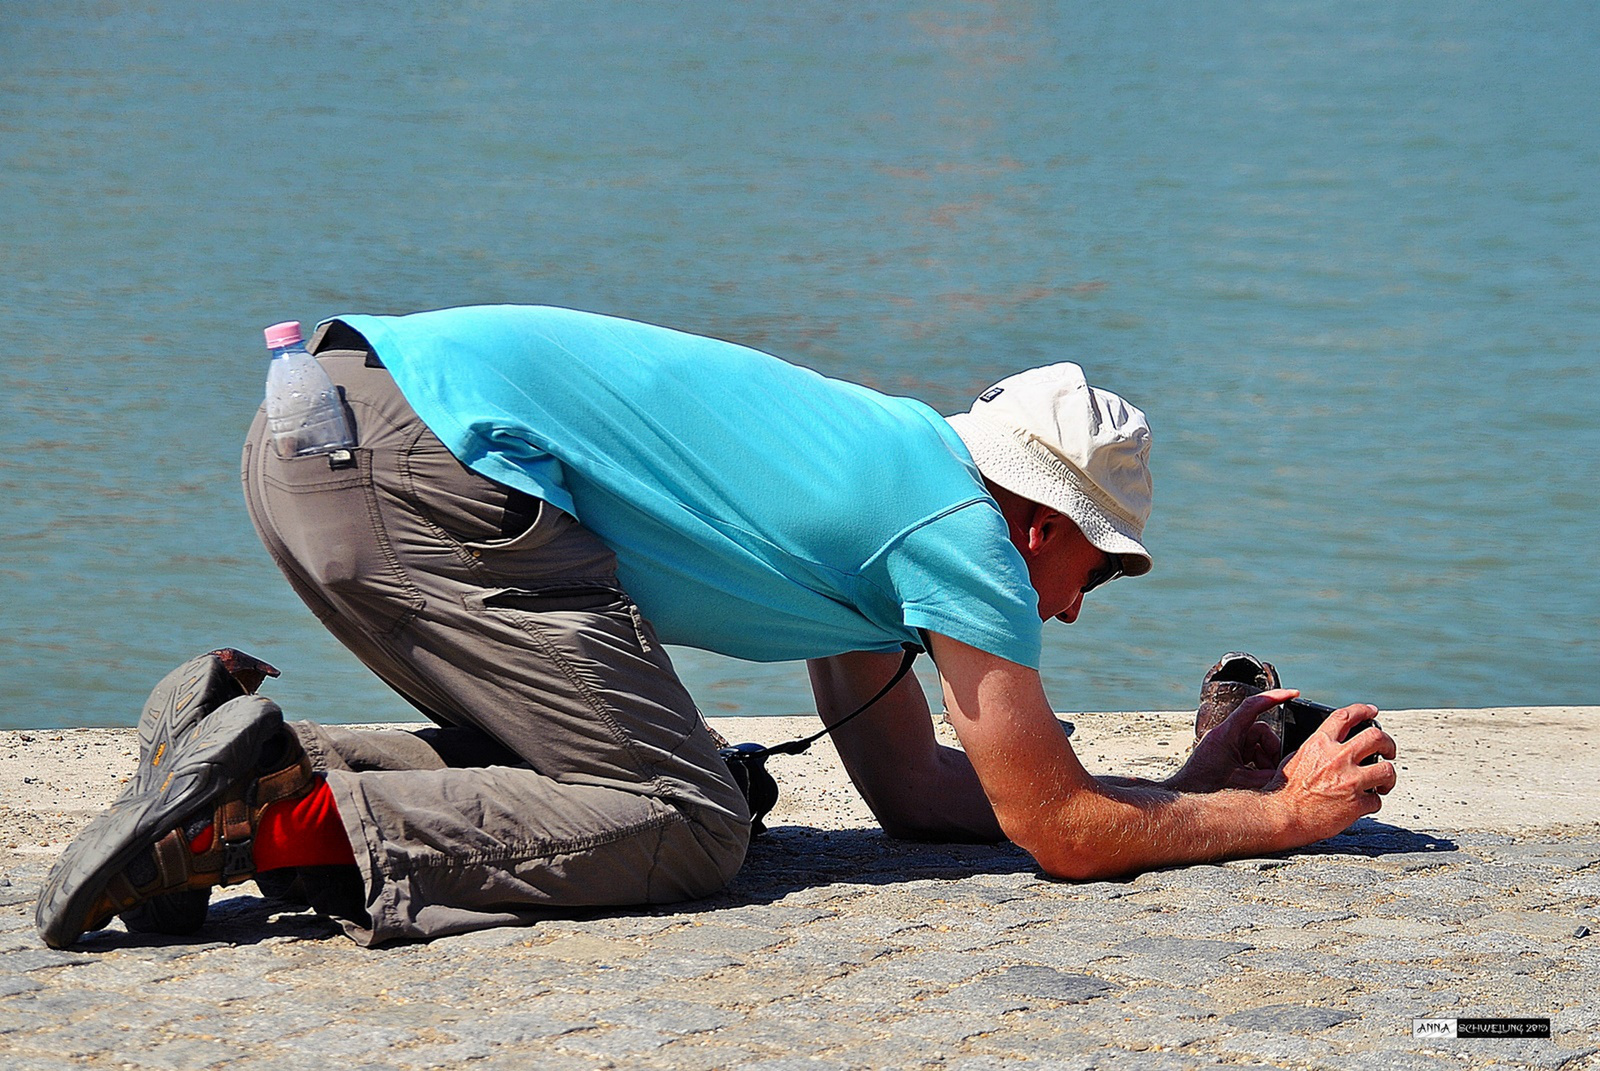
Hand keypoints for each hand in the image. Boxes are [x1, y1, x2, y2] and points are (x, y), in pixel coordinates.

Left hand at [1167, 689, 1294, 792]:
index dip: (1276, 697)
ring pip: (1256, 745)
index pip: (1253, 706)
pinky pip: (1248, 754)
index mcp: (1227, 733)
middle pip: (1260, 732)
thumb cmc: (1204, 788)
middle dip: (1272, 751)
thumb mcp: (1243, 783)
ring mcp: (1225, 745)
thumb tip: (1286, 772)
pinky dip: (1255, 766)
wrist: (1183, 798)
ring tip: (1261, 780)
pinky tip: (1253, 781)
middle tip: (1275, 771)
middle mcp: (1225, 735)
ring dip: (1264, 761)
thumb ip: (1268, 775)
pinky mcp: (1225, 755)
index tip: (1293, 693)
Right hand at [1271, 703, 1397, 842]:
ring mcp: (1350, 780)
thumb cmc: (1285, 790)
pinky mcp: (1357, 803)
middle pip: (1377, 737)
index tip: (1372, 711)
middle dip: (1388, 744)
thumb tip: (1330, 745)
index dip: (1363, 710)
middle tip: (1388, 752)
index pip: (1346, 716)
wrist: (1283, 816)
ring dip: (1388, 777)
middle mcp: (1338, 757)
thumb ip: (1317, 748)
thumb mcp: (1296, 757)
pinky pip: (1376, 800)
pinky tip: (1363, 805)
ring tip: (1382, 784)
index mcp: (1320, 743)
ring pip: (1387, 770)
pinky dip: (1372, 803)